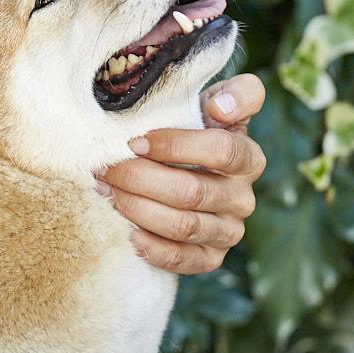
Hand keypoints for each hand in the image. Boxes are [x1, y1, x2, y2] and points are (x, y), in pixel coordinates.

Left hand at [96, 74, 265, 273]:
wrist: (184, 172)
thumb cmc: (193, 132)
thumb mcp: (213, 103)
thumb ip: (234, 93)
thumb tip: (221, 108)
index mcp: (249, 158)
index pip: (222, 151)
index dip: (176, 146)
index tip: (135, 141)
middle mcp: (243, 199)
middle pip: (192, 192)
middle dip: (141, 178)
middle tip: (106, 167)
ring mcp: (228, 232)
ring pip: (182, 226)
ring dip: (137, 208)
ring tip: (104, 190)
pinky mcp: (210, 259)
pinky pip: (179, 259)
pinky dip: (148, 245)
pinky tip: (122, 227)